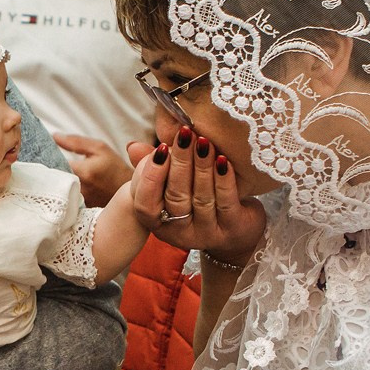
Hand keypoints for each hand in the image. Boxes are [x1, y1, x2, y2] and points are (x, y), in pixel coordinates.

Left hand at [52, 132, 134, 206]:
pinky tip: (64, 186)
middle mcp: (79, 189)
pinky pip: (63, 198)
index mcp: (83, 172)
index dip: (48, 158)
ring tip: (56, 176)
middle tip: (47, 165)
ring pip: (57, 189)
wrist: (129, 193)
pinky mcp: (78, 210)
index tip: (46, 154)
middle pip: (53, 178)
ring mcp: (78, 202)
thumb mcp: (99, 149)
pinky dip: (61, 192)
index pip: (54, 164)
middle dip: (50, 170)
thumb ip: (75, 142)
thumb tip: (54, 137)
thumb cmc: (115, 168)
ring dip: (54, 181)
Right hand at [128, 129, 265, 265]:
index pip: (145, 204)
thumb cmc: (195, 195)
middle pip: (176, 197)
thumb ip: (152, 164)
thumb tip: (133, 147)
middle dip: (180, 163)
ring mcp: (206, 234)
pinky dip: (223, 179)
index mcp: (158, 222)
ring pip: (201, 199)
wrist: (236, 222)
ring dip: (202, 167)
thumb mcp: (171, 182)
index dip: (151, 177)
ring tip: (204, 142)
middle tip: (185, 135)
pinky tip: (223, 160)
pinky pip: (226, 203)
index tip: (161, 148)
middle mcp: (179, 233)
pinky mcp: (231, 230)